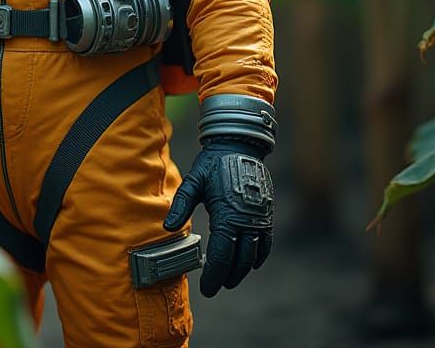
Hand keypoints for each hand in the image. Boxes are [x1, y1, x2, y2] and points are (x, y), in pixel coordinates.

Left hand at [163, 138, 272, 297]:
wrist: (239, 145)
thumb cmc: (213, 163)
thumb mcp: (193, 181)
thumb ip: (180, 205)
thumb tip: (167, 228)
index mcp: (227, 215)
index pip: (222, 257)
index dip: (214, 276)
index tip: (207, 289)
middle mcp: (247, 220)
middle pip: (239, 261)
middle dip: (227, 278)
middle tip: (216, 286)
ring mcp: (260, 217)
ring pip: (254, 255)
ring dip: (242, 270)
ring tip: (229, 278)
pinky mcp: (266, 212)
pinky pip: (266, 242)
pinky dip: (259, 256)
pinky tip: (250, 262)